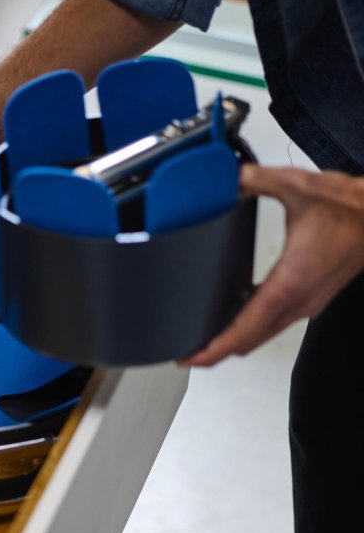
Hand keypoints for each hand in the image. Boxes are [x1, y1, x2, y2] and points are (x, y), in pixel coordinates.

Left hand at [185, 163, 363, 365]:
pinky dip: (249, 326)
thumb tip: (231, 175)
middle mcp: (297, 301)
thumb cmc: (351, 208)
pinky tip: (232, 313)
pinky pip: (273, 322)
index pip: (244, 331)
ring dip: (233, 341)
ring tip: (203, 338)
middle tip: (186, 352)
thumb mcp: (301, 187)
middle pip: (249, 342)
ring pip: (262, 335)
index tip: (191, 358)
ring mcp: (306, 304)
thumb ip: (260, 179)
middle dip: (216, 352)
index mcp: (289, 284)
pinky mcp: (310, 298)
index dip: (214, 349)